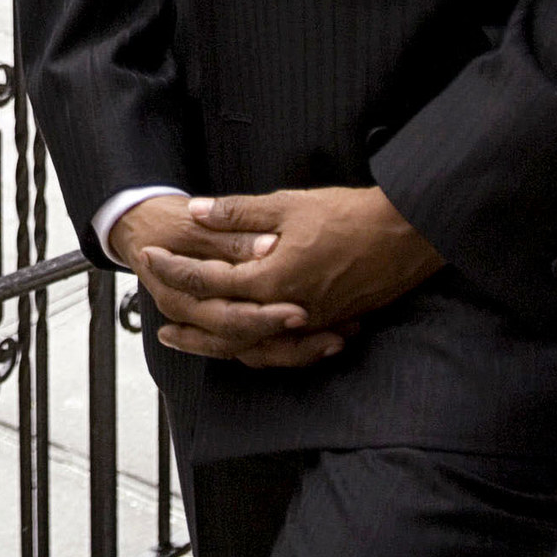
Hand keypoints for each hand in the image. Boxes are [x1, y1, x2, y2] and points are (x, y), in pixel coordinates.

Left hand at [135, 187, 445, 356]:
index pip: (208, 280)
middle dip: (183, 317)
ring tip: (183, 339)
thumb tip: (196, 211)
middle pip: (221, 324)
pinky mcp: (327, 325)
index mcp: (271, 278)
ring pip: (250, 345)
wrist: (407, 235)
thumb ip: (238, 213)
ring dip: (212, 343)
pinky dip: (254, 350)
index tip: (149, 257)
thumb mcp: (288, 205)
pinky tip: (240, 345)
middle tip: (153, 308)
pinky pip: (281, 351)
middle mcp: (287, 309)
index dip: (174, 269)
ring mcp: (308, 323)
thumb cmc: (350, 216)